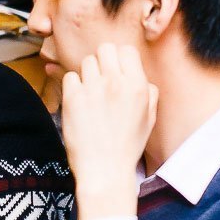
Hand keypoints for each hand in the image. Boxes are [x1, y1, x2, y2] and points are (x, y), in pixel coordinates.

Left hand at [61, 44, 157, 219]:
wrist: (104, 170)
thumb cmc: (127, 145)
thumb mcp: (149, 118)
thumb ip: (149, 92)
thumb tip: (141, 76)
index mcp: (137, 86)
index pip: (126, 50)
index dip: (120, 59)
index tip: (117, 71)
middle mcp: (115, 83)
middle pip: (104, 49)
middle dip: (103, 61)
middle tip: (102, 80)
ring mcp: (92, 89)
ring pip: (86, 61)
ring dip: (88, 74)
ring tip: (91, 94)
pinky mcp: (72, 98)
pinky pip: (70, 76)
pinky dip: (73, 86)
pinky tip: (80, 102)